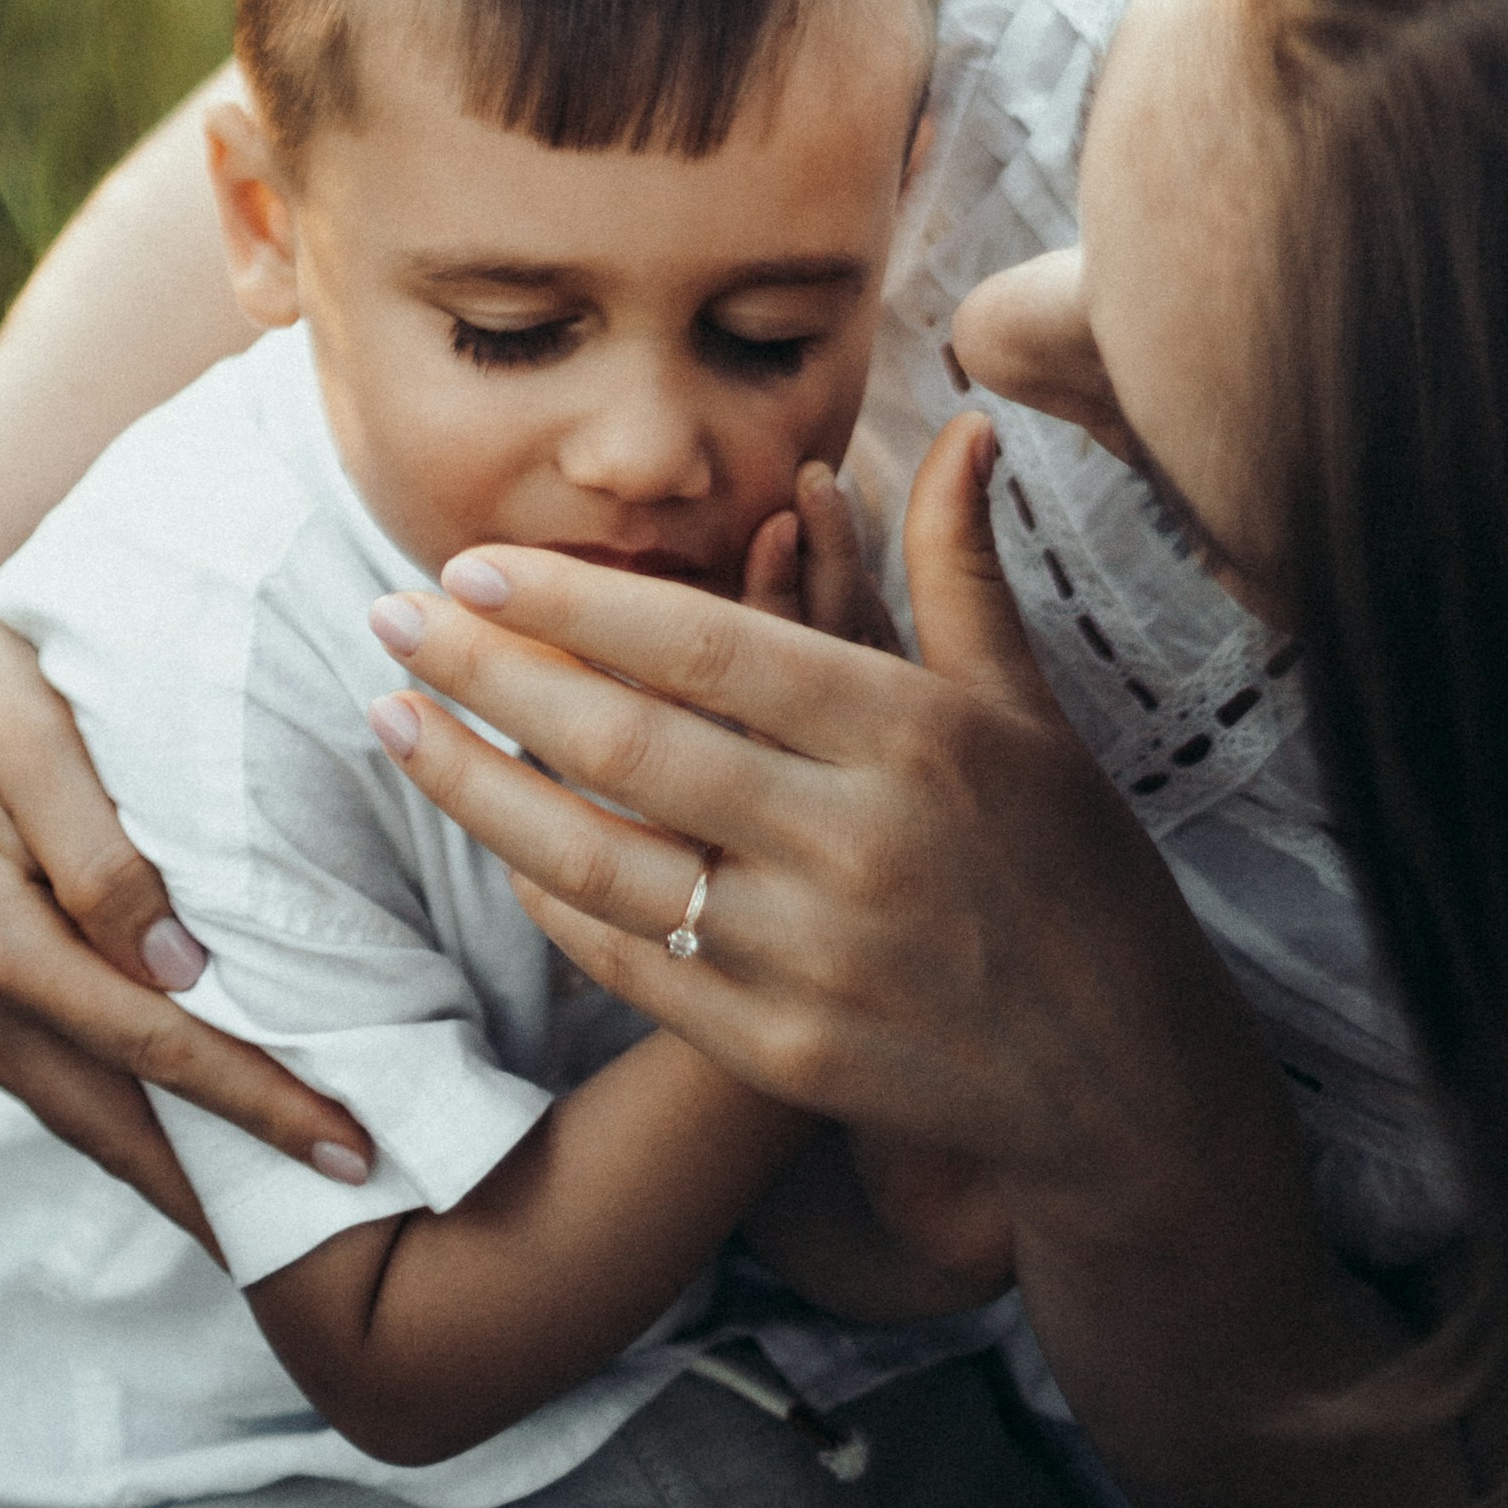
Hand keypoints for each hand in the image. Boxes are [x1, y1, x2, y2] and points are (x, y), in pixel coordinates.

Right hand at [0, 539, 372, 1240]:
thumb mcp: (40, 744)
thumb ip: (105, 860)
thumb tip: (178, 976)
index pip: (151, 1046)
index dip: (252, 1102)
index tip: (344, 1146)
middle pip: (103, 1115)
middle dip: (210, 1179)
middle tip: (321, 1227)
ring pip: (64, 1105)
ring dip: (157, 1158)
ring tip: (250, 1203)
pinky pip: (34, 1067)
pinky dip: (104, 1103)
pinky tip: (158, 1117)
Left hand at [361, 421, 1456, 1507]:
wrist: (1120, 1083)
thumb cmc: (1070, 868)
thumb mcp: (1027, 709)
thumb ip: (960, 569)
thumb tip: (965, 424)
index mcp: (911, 734)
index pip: (707, 648)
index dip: (576, 604)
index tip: (471, 564)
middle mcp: (855, 842)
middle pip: (627, 744)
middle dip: (486, 675)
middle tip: (387, 619)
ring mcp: (812, 958)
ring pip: (602, 861)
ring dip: (477, 789)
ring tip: (392, 723)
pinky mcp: (779, 1054)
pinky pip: (631, 963)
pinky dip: (549, 899)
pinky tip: (491, 840)